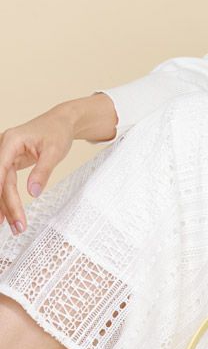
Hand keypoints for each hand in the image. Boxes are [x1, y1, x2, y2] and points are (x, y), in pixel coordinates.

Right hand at [0, 106, 74, 234]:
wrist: (61, 121)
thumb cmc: (58, 131)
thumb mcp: (55, 151)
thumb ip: (43, 171)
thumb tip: (32, 193)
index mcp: (11, 141)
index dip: (1, 193)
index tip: (5, 213)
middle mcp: (3, 147)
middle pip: (0, 181)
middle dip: (6, 205)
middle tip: (17, 227)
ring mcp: (4, 155)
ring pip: (1, 185)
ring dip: (6, 206)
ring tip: (14, 227)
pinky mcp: (9, 162)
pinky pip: (5, 183)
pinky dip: (8, 198)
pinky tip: (8, 214)